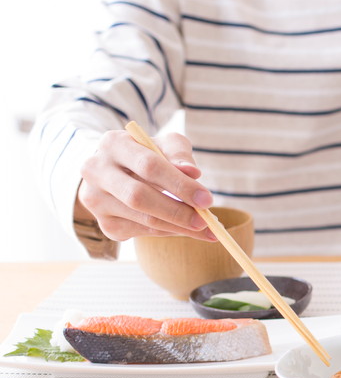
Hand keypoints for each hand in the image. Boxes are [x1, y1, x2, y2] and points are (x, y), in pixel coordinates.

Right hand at [77, 130, 214, 241]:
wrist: (119, 172)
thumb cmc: (148, 155)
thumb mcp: (165, 145)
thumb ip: (179, 155)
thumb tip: (193, 172)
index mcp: (113, 144)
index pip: (148, 166)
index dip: (180, 185)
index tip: (206, 199)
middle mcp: (96, 171)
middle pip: (139, 197)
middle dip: (177, 212)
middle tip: (206, 220)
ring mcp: (96, 200)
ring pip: (142, 219)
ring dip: (178, 227)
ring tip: (205, 229)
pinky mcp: (104, 223)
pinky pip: (143, 232)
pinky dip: (169, 232)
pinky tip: (184, 228)